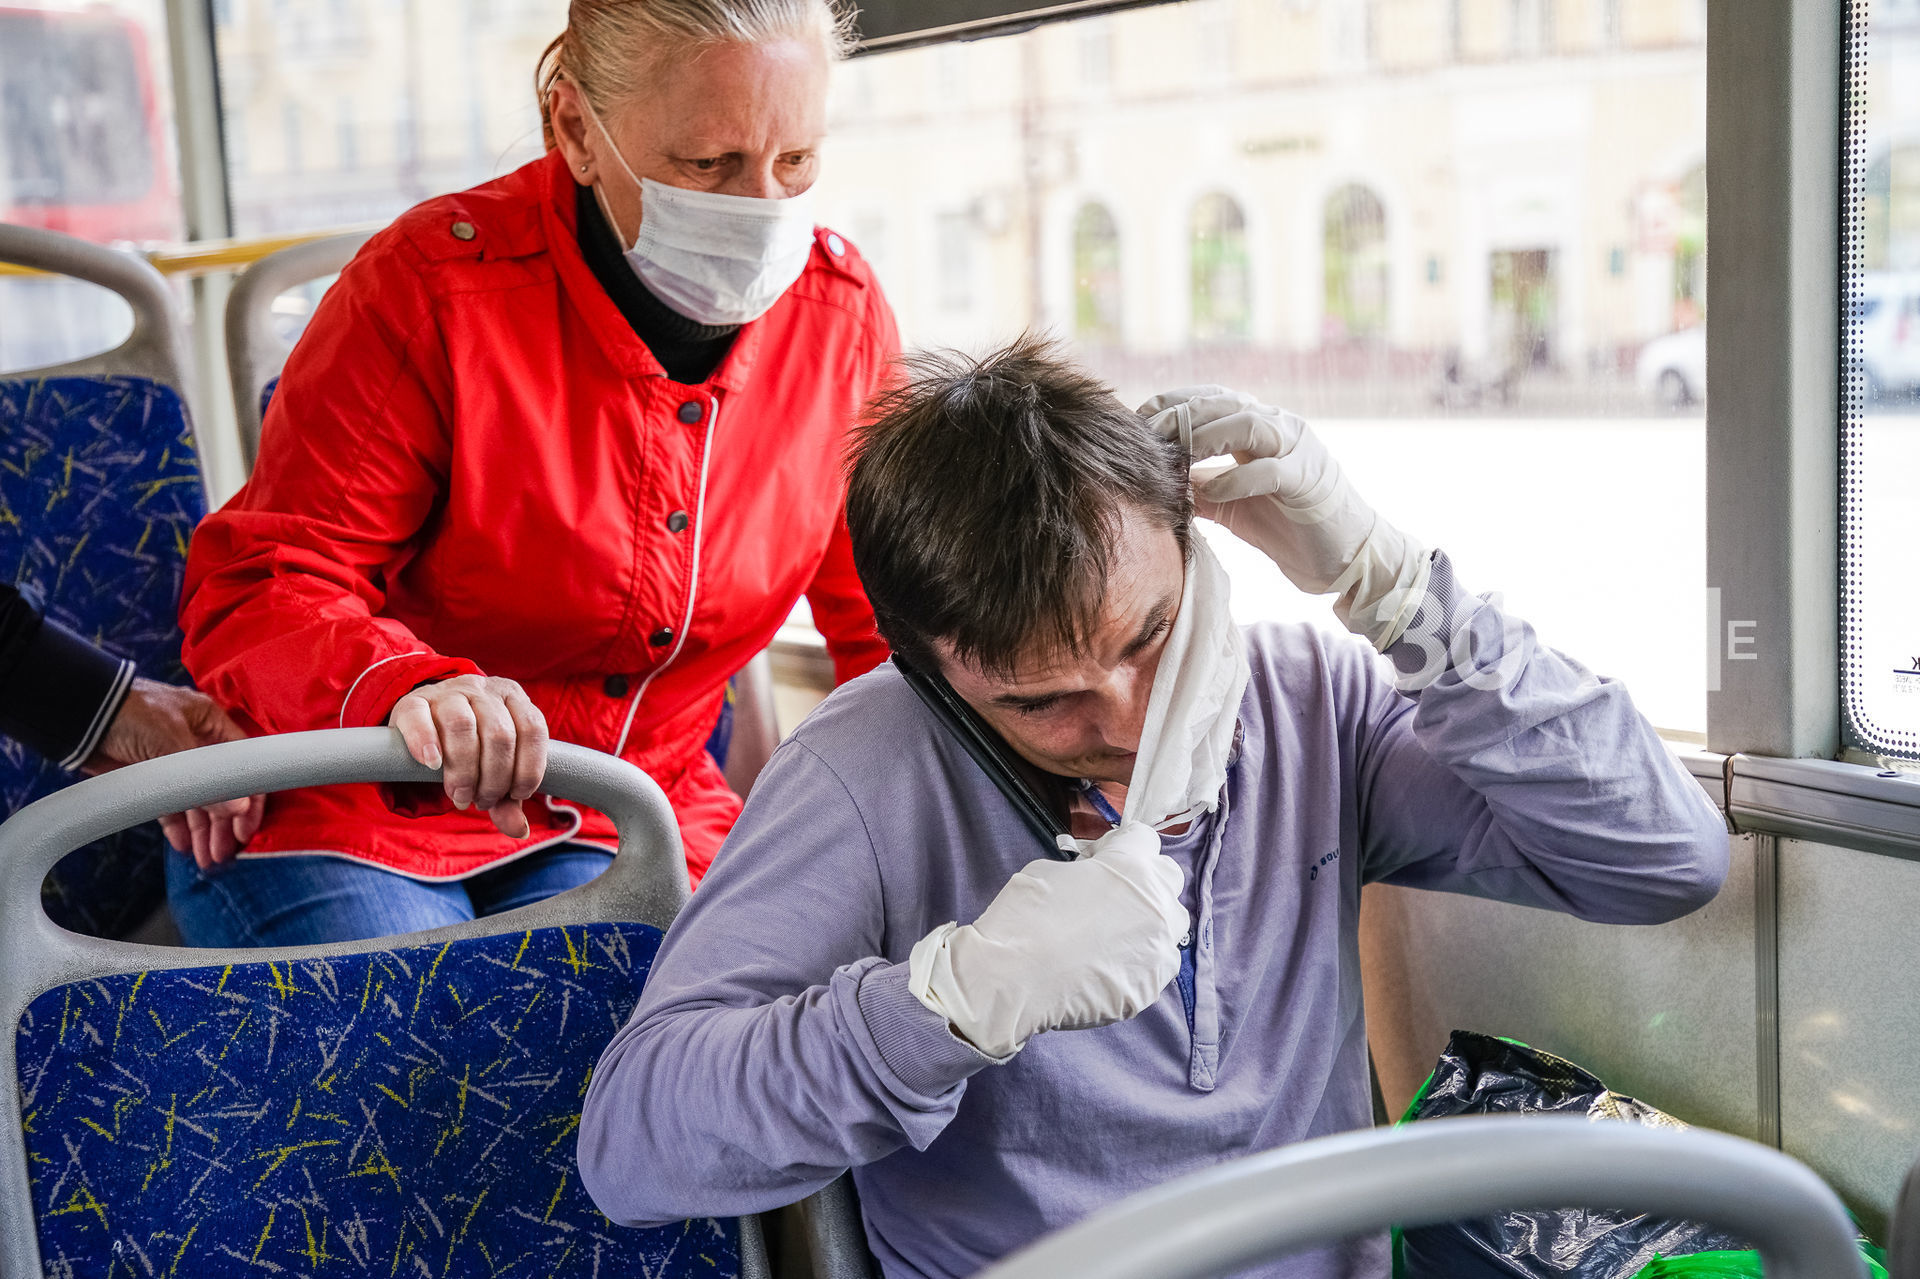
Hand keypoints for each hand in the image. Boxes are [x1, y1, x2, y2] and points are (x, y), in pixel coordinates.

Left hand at [85, 679, 265, 871]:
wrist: (79, 714)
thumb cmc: (130, 713)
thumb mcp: (174, 744)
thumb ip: (207, 780)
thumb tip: (238, 809)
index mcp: (211, 723)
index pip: (243, 765)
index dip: (249, 798)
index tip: (245, 828)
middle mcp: (197, 743)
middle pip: (222, 788)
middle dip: (224, 822)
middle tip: (224, 851)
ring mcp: (173, 762)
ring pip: (197, 801)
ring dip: (202, 830)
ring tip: (206, 856)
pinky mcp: (149, 777)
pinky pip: (170, 806)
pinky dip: (177, 826)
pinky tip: (182, 844)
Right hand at [388, 674, 546, 838]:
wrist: (428, 717)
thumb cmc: (472, 745)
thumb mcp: (495, 767)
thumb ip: (508, 796)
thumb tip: (519, 830)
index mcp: (513, 697)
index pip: (532, 728)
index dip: (529, 767)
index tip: (516, 794)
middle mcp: (483, 690)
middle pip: (498, 734)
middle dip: (494, 778)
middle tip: (482, 802)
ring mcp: (447, 692)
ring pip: (461, 725)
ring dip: (464, 770)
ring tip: (460, 796)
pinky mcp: (412, 700)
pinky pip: (419, 716)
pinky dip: (426, 743)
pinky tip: (432, 766)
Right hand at [908, 824, 1187, 1058]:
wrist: (1011, 981)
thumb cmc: (1024, 916)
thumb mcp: (1049, 871)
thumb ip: (1088, 870)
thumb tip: (1095, 881)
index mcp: (1132, 868)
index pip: (1144, 838)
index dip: (1119, 844)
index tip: (1098, 859)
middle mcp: (1156, 905)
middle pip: (1168, 878)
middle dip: (1144, 879)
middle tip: (1112, 894)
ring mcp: (1158, 950)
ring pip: (1170, 926)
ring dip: (1148, 922)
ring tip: (1113, 936)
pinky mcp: (1149, 987)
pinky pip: (1155, 966)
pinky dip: (1137, 962)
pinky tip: (1105, 969)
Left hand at [1138, 385, 1428, 648]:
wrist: (1343, 560)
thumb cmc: (1286, 529)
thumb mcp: (1229, 505)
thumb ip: (1195, 487)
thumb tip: (1151, 482)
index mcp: (1259, 428)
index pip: (1208, 399)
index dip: (1170, 404)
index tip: (1135, 422)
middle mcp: (1279, 427)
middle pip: (1222, 403)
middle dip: (1179, 416)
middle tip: (1144, 436)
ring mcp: (1298, 449)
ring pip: (1247, 423)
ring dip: (1206, 436)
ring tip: (1174, 455)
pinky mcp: (1310, 479)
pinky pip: (1269, 469)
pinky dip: (1236, 478)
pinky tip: (1210, 493)